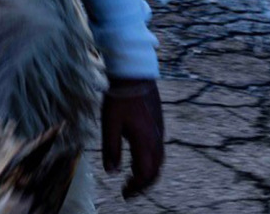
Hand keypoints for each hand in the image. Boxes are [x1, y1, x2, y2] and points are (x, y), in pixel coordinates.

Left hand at [102, 77, 164, 198]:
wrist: (135, 76)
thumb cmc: (119, 99)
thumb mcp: (110, 124)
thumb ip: (111, 148)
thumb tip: (112, 172)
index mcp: (145, 142)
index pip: (144, 174)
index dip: (135, 187)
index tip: (124, 194)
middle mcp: (156, 141)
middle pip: (155, 172)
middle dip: (143, 185)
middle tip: (129, 191)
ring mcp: (159, 133)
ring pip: (159, 162)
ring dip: (148, 174)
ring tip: (134, 179)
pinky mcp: (158, 126)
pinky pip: (159, 152)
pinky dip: (151, 163)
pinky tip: (139, 159)